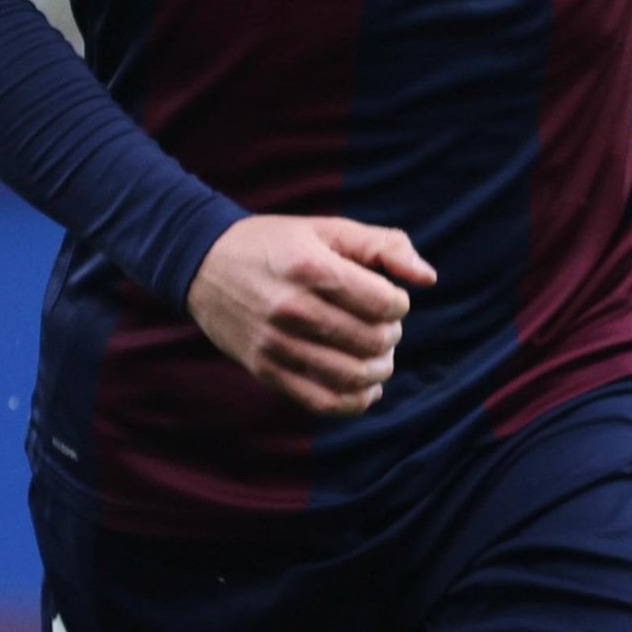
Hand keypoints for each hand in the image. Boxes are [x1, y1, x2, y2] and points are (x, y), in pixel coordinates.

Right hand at [187, 214, 433, 417]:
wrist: (202, 263)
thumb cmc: (279, 243)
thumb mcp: (330, 229)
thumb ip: (386, 246)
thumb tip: (429, 278)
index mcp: (310, 268)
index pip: (384, 304)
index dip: (398, 303)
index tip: (386, 297)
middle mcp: (291, 309)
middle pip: (373, 341)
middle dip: (391, 334)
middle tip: (381, 324)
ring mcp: (275, 344)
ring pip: (353, 375)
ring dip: (379, 368)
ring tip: (377, 352)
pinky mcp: (265, 370)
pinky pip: (322, 402)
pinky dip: (356, 402)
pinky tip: (367, 387)